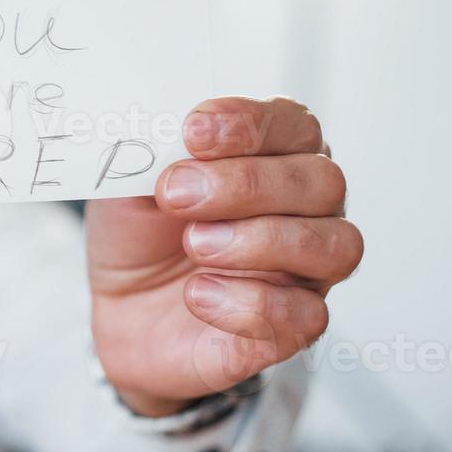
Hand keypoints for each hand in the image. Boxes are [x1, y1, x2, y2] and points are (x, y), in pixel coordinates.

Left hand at [85, 97, 362, 416]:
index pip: (296, 126)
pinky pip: (306, 315)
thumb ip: (156, 150)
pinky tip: (198, 293)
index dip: (251, 124)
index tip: (193, 132)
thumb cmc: (138, 234)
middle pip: (322, 182)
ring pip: (334, 246)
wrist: (118, 307)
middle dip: (247, 183)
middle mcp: (306, 211)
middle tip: (176, 194)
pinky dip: (250, 303)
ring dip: (259, 240)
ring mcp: (306, 271)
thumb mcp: (130, 180)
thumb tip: (168, 132)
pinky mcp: (292, 326)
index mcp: (274, 159)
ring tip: (193, 244)